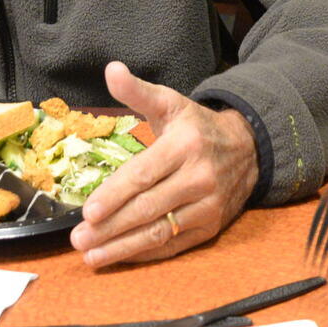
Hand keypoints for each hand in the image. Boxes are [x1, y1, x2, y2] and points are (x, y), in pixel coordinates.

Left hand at [72, 63, 258, 268]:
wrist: (248, 148)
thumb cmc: (197, 126)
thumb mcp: (170, 102)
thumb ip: (137, 91)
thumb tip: (111, 69)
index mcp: (184, 145)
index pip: (143, 175)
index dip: (115, 195)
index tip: (88, 212)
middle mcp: (199, 178)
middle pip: (148, 208)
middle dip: (110, 227)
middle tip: (79, 240)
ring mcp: (208, 206)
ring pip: (159, 232)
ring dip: (123, 247)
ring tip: (92, 257)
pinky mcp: (211, 226)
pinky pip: (174, 245)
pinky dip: (145, 253)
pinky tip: (120, 256)